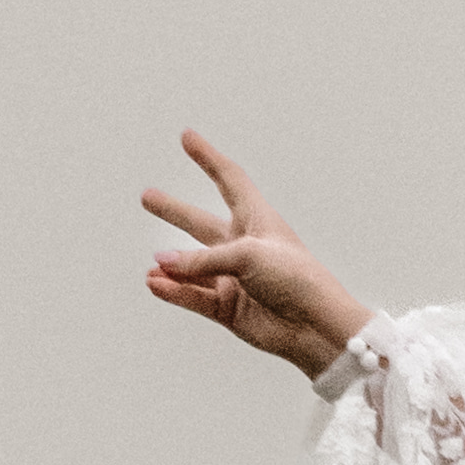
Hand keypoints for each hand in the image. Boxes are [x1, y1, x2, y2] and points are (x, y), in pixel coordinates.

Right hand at [141, 128, 374, 378]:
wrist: (316, 327)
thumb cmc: (297, 280)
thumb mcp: (248, 255)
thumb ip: (202, 260)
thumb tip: (162, 265)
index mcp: (258, 220)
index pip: (229, 180)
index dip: (208, 158)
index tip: (188, 138)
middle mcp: (243, 247)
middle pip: (200, 223)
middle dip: (174, 211)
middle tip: (148, 197)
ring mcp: (235, 278)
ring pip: (192, 267)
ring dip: (171, 266)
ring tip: (152, 266)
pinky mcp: (229, 307)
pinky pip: (194, 296)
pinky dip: (175, 291)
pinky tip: (157, 284)